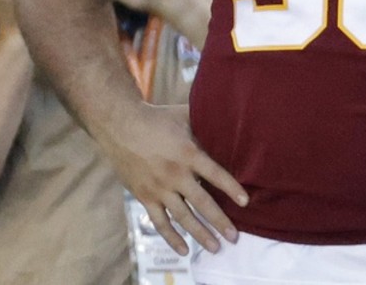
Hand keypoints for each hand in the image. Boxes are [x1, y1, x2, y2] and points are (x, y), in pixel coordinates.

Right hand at [103, 103, 247, 255]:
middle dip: (220, 221)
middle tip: (234, 237)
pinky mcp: (144, 197)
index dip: (231, 188)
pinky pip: (160, 222)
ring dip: (200, 234)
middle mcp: (175, 174)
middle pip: (202, 202)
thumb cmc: (156, 119)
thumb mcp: (183, 116)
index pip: (215, 174)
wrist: (119, 126)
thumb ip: (205, 121)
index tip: (245, 202)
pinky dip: (172, 238)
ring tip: (215, 247)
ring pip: (183, 217)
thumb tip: (229, 117)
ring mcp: (159, 188)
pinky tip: (184, 250)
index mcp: (188, 153)